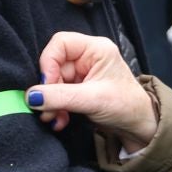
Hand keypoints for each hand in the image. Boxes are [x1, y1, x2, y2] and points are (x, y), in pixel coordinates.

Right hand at [30, 31, 156, 147]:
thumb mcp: (92, 100)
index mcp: (96, 49)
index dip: (48, 63)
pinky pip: (58, 95)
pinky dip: (56, 108)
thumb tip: (31, 96)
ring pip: (53, 82)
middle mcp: (88, 57)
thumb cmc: (127, 106)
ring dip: (50, 103)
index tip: (47, 85)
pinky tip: (60, 121)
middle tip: (46, 109)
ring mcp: (82, 74)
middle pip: (54, 65)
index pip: (60, 43)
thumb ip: (60, 97)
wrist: (139, 127)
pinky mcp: (78, 89)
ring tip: (53, 118)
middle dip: (49, 89)